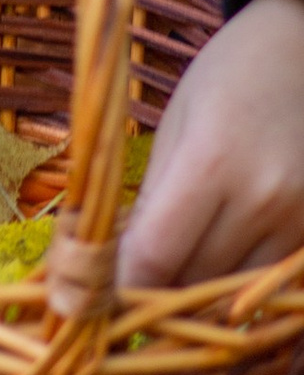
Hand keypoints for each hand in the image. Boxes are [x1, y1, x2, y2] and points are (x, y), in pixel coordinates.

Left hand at [119, 0, 303, 285]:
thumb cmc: (229, 75)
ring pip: (233, 292)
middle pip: (193, 281)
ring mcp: (299, 218)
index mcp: (210, 162)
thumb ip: (150, 199)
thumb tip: (116, 266)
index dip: (119, 286)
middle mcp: (262, 198)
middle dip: (152, 290)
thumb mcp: (174, 124)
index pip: (155, 256)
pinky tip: (215, 256)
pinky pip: (269, 277)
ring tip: (170, 269)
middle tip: (122, 287)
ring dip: (196, 291)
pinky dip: (237, 280)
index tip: (91, 299)